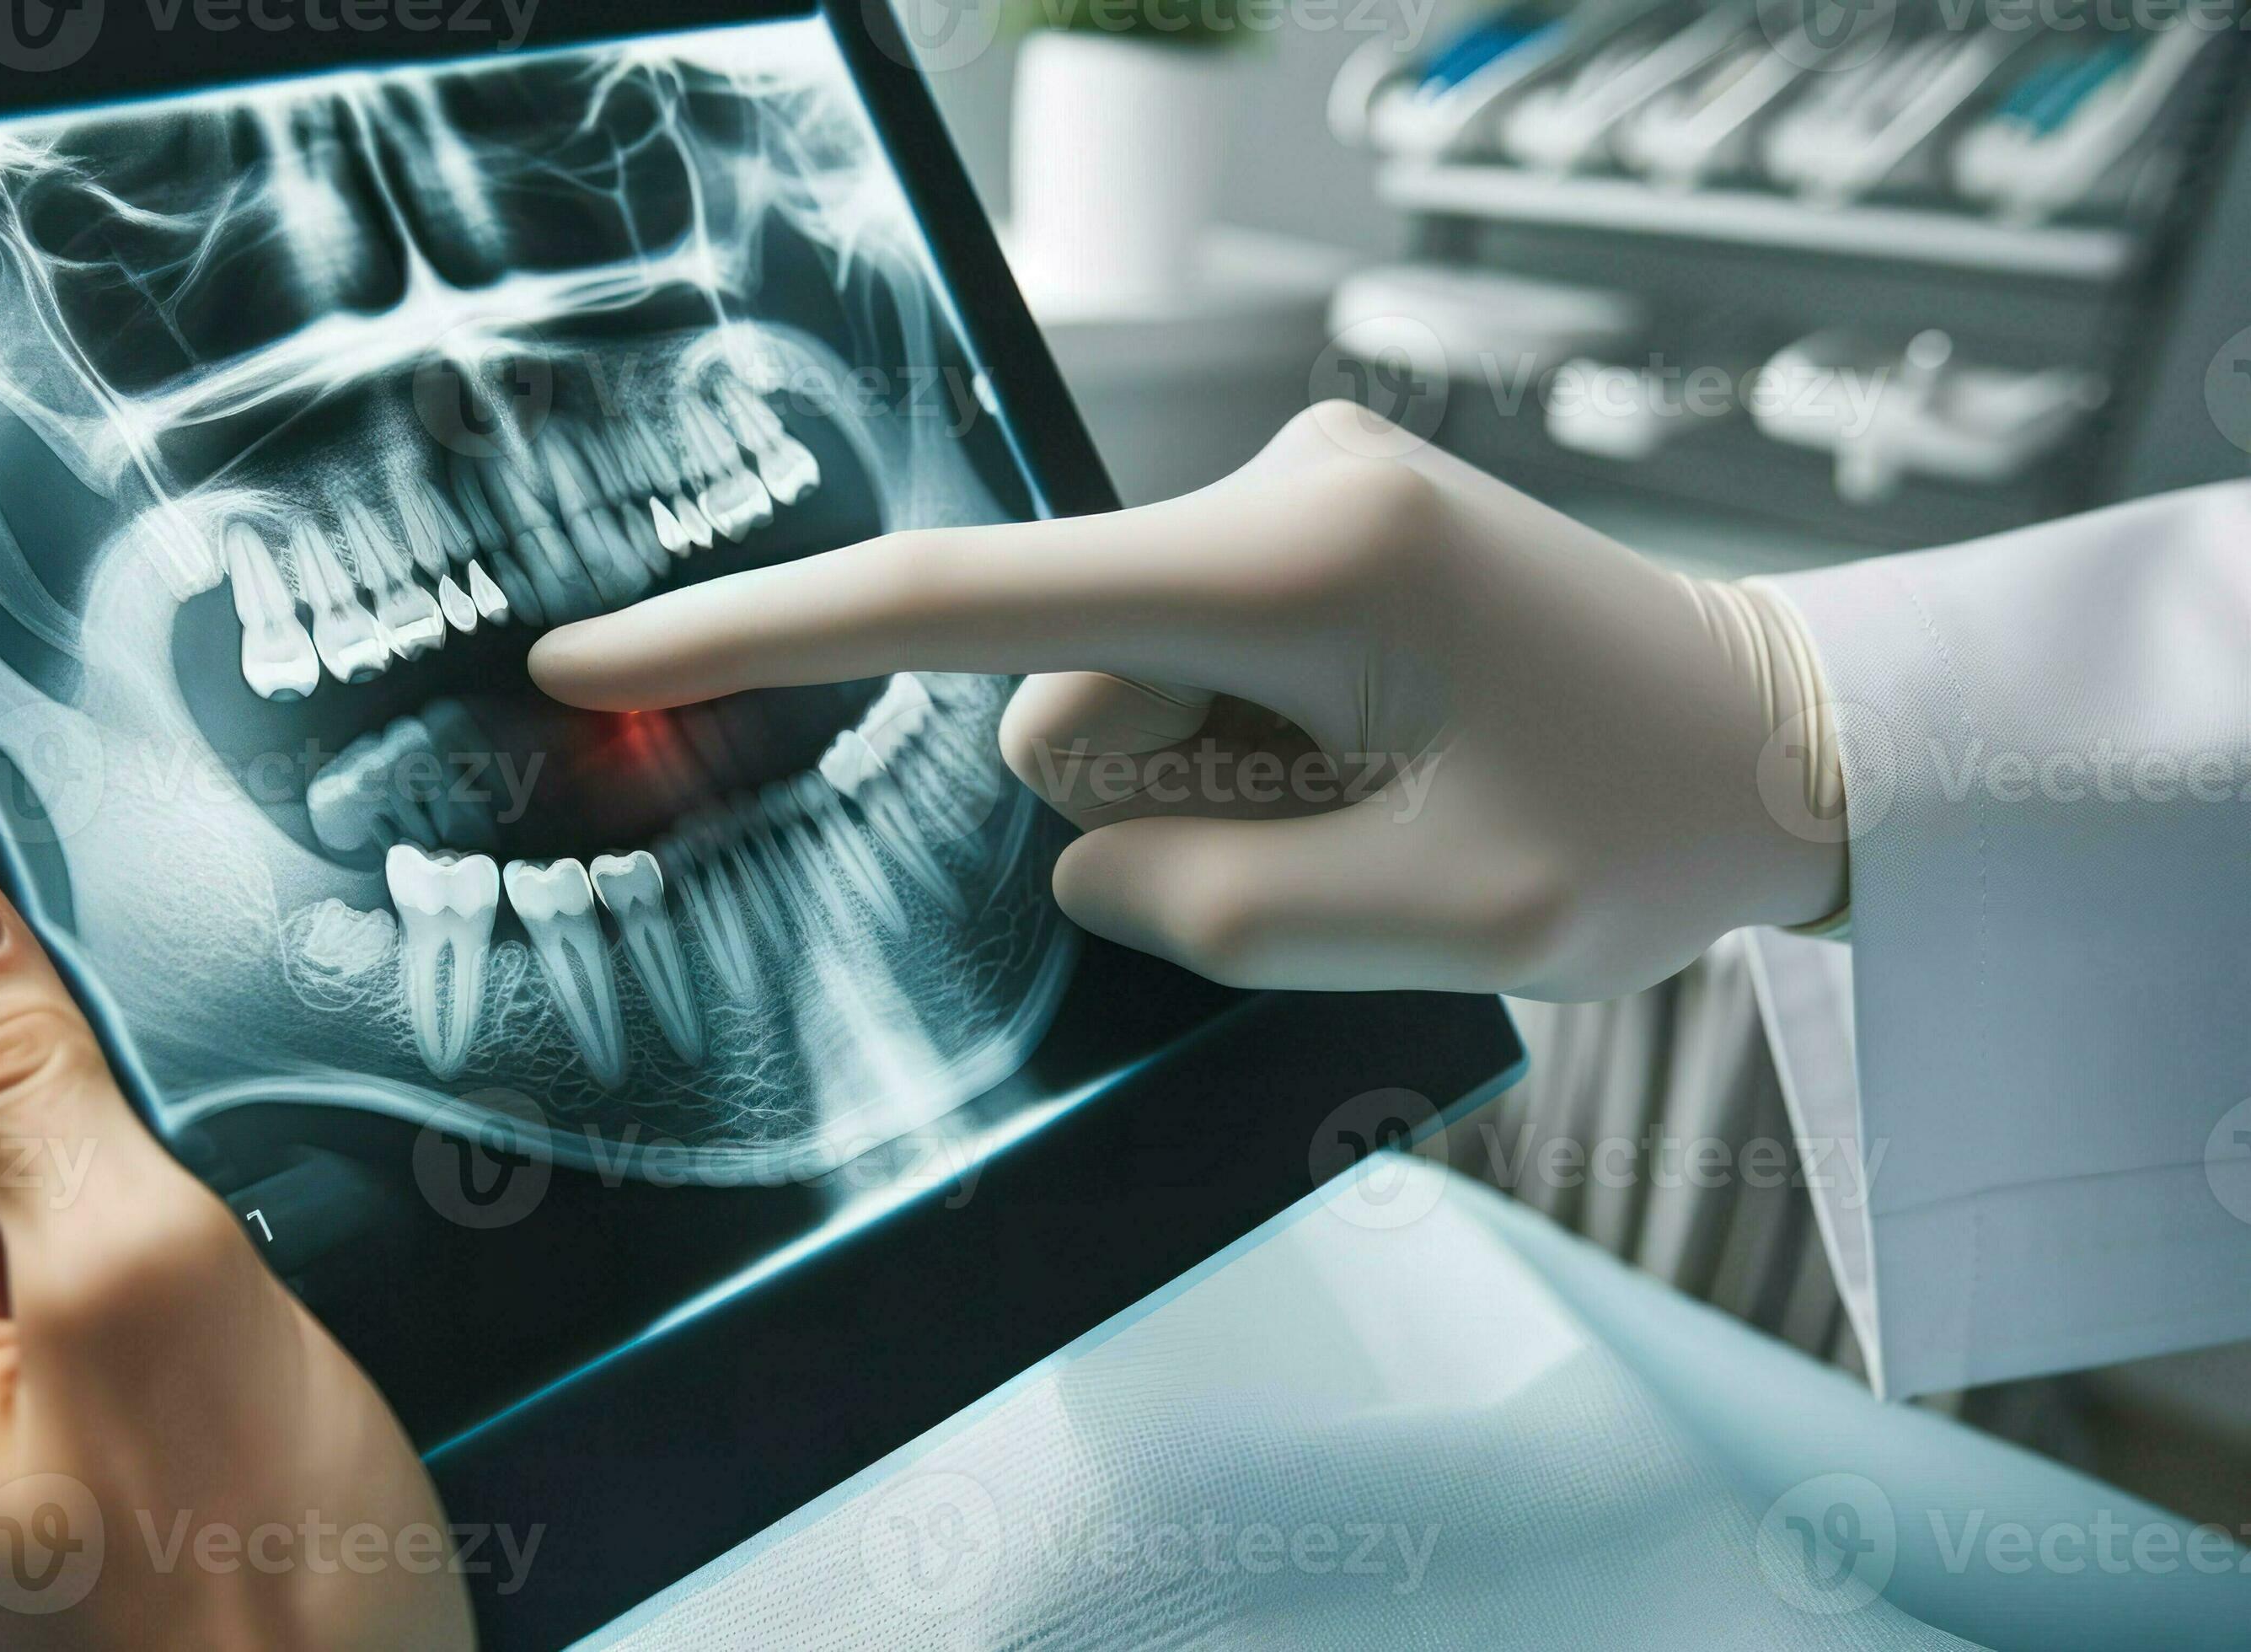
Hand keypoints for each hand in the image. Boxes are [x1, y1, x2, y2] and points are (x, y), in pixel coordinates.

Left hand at [0, 853, 472, 1649]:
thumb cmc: (256, 1633)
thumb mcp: (158, 1291)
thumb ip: (24, 1090)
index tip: (83, 962)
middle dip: (70, 1109)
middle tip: (195, 1198)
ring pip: (5, 1211)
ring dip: (126, 1200)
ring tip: (223, 1298)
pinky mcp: (20, 1475)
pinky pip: (54, 1305)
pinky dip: (148, 1281)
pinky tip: (227, 1347)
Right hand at [530, 402, 1846, 1000]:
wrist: (1805, 737)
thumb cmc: (1654, 828)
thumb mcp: (1435, 926)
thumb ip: (1206, 902)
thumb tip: (1081, 841)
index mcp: (1297, 556)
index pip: (965, 600)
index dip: (758, 633)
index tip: (583, 651)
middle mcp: (1274, 487)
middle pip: (1061, 704)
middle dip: (1159, 809)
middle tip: (1365, 842)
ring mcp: (1290, 500)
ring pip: (1119, 712)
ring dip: (1213, 796)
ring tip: (1398, 806)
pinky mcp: (1305, 533)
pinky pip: (1181, 682)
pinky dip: (1245, 760)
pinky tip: (1389, 766)